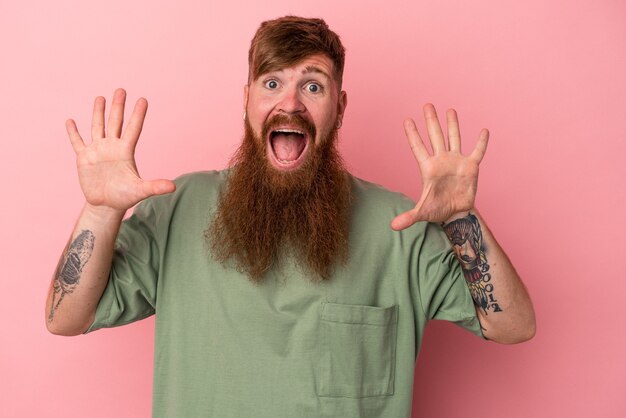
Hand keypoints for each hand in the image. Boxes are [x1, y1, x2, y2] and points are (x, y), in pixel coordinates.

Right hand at [66, 88, 175, 213]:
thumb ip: (155, 186)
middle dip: (118, 106)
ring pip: (97, 127)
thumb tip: (173, 187)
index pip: (133, 129)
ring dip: (98, 112)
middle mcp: (112, 147)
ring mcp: (98, 151)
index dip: (138, 115)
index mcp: (126, 151)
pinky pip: (77, 142)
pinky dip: (73, 133)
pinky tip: (70, 121)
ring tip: (101, 97)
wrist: (106, 205)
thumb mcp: (141, 191)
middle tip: (121, 89)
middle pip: (115, 122)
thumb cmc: (125, 197)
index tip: (143, 100)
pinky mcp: (84, 158)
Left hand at [391, 103, 487, 229]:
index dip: (413, 134)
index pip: (418, 148)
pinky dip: (481, 142)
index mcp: (428, 168)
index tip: (407, 120)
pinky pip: (477, 152)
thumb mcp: (422, 213)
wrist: (455, 213)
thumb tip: (392, 227)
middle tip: (427, 105)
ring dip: (452, 125)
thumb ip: (408, 217)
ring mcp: (456, 162)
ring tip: (450, 110)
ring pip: (454, 139)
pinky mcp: (471, 167)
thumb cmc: (437, 210)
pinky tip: (484, 130)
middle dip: (431, 121)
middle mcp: (441, 161)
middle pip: (435, 137)